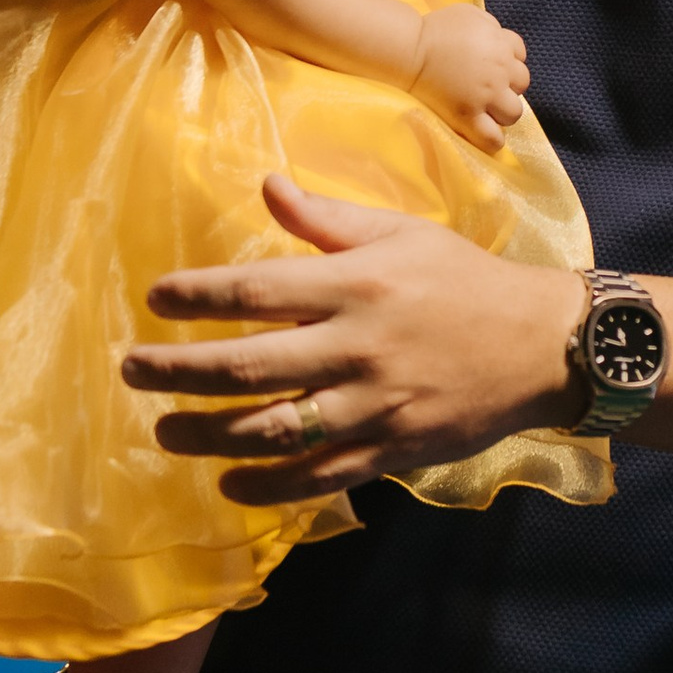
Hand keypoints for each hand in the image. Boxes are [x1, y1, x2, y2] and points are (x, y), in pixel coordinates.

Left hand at [124, 176, 579, 502]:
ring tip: (164, 431)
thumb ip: (327, 218)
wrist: (541, 345)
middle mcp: (358, 347)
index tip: (154, 298)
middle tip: (131, 369)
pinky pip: (319, 477)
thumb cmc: (463, 279)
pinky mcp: (391, 450)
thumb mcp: (401, 232)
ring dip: (209, 433)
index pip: (257, 291)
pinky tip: (228, 484)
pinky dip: (269, 486)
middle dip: (179, 370)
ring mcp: (374, 405)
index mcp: (357, 285)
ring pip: (275, 429)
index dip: (198, 296)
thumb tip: (266, 186)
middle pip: (248, 365)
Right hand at [409, 4, 529, 152]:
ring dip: (502, 111)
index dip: (508, 60)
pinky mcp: (467, 116)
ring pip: (514, 113)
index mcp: (500, 44)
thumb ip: (492, 27)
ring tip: (486, 110)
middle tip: (487, 87)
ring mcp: (485, 96)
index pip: (520, 54)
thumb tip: (500, 40)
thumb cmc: (435, 29)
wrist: (409, 50)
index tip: (492, 65)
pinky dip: (493, 139)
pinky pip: (493, 139)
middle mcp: (498, 71)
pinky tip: (483, 132)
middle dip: (508, 85)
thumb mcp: (470, 14)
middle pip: (521, 84)